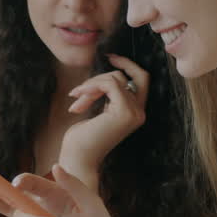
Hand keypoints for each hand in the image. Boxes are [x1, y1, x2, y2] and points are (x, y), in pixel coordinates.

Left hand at [59, 54, 148, 178]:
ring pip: (115, 79)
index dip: (127, 64)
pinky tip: (78, 99)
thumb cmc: (82, 139)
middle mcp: (139, 113)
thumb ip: (105, 95)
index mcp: (135, 112)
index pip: (141, 79)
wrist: (78, 159)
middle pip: (129, 75)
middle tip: (80, 88)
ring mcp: (134, 113)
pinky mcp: (124, 113)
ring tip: (75, 101)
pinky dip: (91, 87)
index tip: (109, 57)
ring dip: (90, 86)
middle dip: (102, 76)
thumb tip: (103, 76)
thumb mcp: (97, 110)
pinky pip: (110, 85)